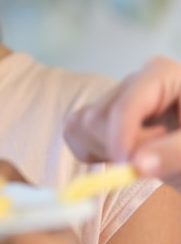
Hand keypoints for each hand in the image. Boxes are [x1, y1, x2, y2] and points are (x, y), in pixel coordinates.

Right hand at [64, 56, 180, 190]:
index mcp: (160, 75)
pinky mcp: (98, 115)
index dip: (123, 139)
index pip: (125, 106)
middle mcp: (131, 81)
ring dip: (106, 152)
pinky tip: (124, 156)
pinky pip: (73, 133)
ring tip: (144, 157)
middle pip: (97, 117)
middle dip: (119, 147)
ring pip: (80, 126)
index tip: (131, 168)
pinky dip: (91, 153)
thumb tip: (138, 165)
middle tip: (154, 161)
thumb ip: (174, 154)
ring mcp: (112, 97)